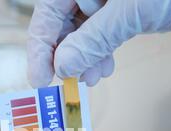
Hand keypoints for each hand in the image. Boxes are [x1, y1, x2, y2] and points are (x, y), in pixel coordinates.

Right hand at [28, 0, 170, 86]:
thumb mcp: (129, 12)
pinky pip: (98, 36)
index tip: (40, 78)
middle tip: (67, 82)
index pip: (48, 11)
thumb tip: (61, 66)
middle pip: (61, 24)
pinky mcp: (117, 13)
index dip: (40, 47)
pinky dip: (98, 54)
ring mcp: (102, 0)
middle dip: (65, 55)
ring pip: (80, 33)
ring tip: (92, 79)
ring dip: (83, 59)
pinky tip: (103, 69)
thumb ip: (93, 39)